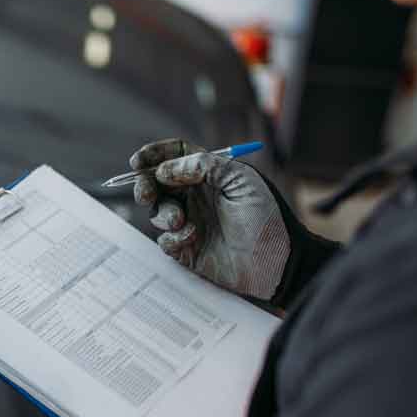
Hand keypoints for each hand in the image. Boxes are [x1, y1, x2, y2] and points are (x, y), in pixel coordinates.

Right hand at [131, 139, 290, 301]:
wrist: (277, 261)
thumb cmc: (266, 217)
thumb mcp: (241, 180)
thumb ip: (203, 166)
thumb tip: (164, 169)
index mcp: (209, 175)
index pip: (175, 156)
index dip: (154, 155)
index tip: (138, 162)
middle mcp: (196, 197)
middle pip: (156, 183)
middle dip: (144, 185)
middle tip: (146, 194)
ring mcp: (190, 222)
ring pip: (157, 212)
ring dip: (163, 214)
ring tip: (181, 221)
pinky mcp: (187, 249)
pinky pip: (164, 240)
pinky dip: (172, 237)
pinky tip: (192, 238)